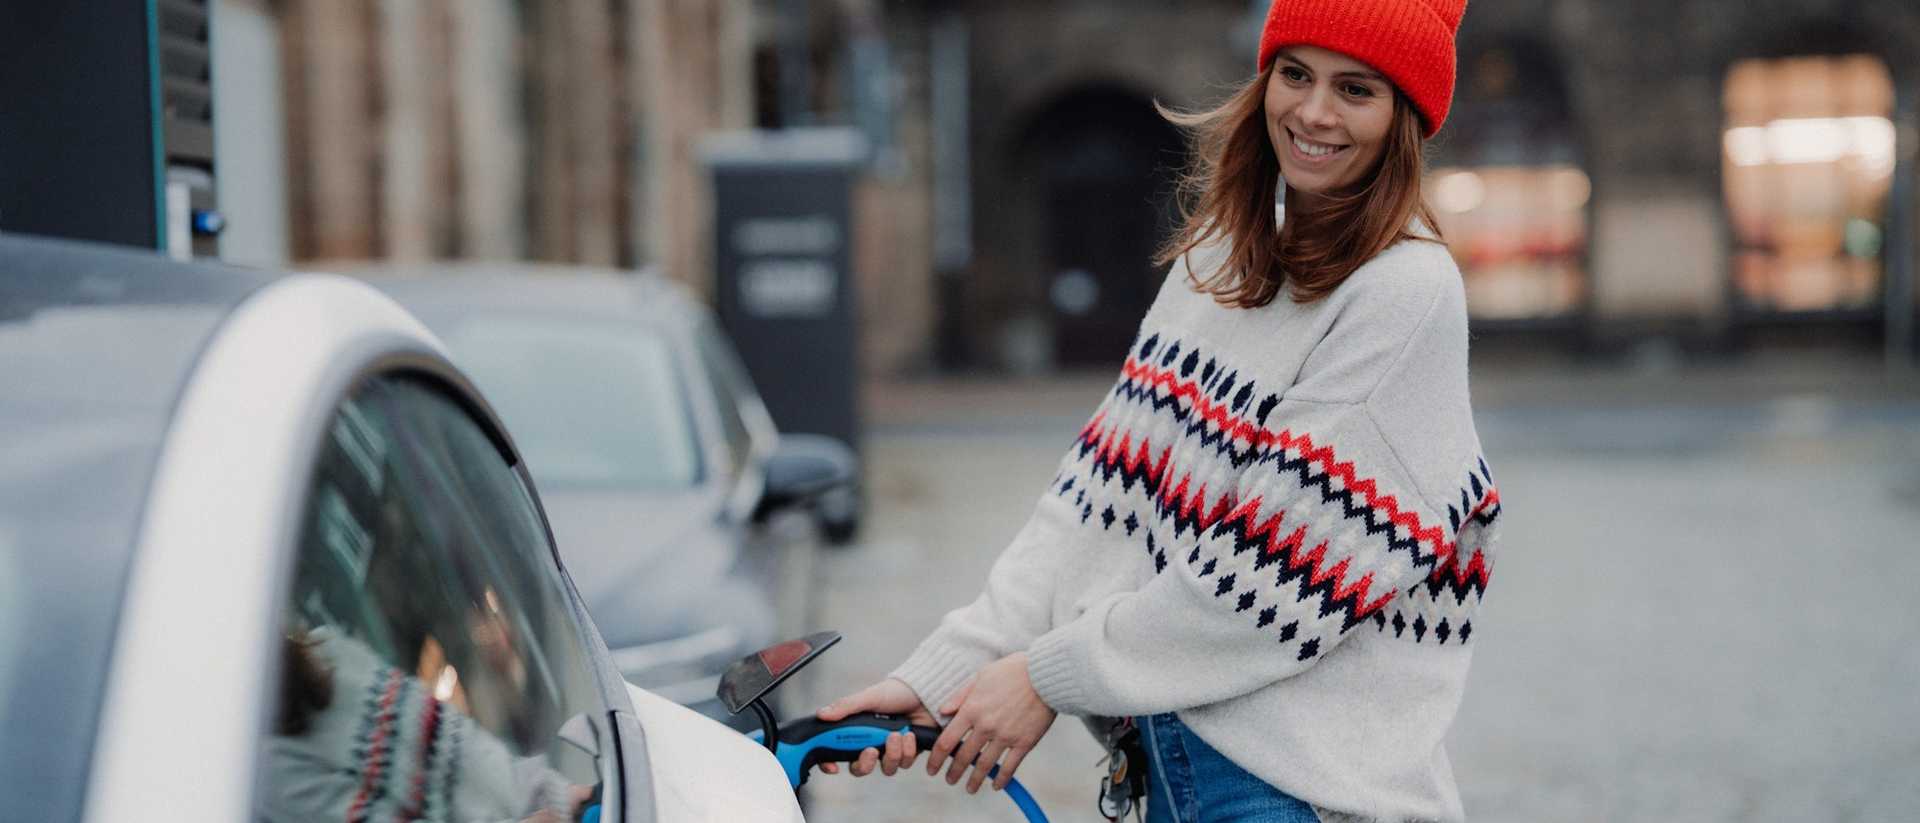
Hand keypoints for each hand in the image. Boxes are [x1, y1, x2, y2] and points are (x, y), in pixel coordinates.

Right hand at [814, 677, 937, 777]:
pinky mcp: (908, 752)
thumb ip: (846, 707)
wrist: (927, 692)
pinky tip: (909, 734)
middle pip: (860, 768)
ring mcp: (890, 750)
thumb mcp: (869, 697)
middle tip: (871, 751)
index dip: (829, 763)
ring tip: (896, 735)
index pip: (836, 752)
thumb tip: (822, 714)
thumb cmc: (896, 691)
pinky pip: (904, 763)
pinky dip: (907, 750)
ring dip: (891, 753)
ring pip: (885, 768)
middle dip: (865, 764)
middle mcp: (871, 742)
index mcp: (857, 730)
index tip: (834, 767)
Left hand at [925, 652, 1055, 792]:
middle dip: (953, 773)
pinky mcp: (1025, 742)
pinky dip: (1001, 779)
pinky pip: (1009, 767)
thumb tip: (942, 712)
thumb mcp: (981, 676)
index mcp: (972, 709)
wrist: (1046, 674)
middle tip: (950, 780)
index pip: (946, 741)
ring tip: (970, 788)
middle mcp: (986, 726)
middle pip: (963, 757)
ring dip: (974, 780)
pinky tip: (995, 786)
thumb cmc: (1013, 671)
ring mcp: (1006, 735)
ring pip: (984, 765)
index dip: (935, 759)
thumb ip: (960, 695)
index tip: (932, 768)